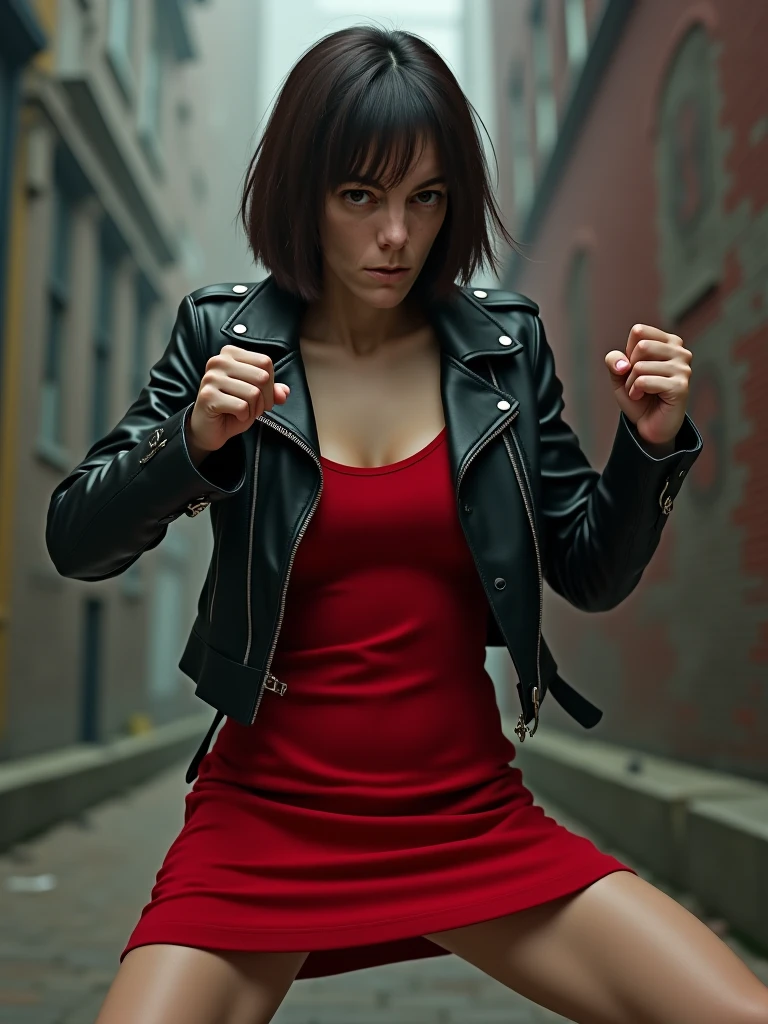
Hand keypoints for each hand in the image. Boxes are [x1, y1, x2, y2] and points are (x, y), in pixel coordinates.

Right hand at [186, 345, 290, 453]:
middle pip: (262, 376)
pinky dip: (244, 416)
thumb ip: (272, 390)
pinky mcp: (208, 396)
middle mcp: (219, 361)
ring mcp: (211, 378)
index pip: (265, 362)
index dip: (271, 384)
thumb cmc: (232, 408)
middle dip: (265, 398)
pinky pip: (242, 406)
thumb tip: (284, 392)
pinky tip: (234, 416)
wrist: (208, 428)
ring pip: (253, 393)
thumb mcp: (256, 396)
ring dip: (254, 409)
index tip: (263, 397)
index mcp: (230, 353)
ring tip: (243, 412)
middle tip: (255, 407)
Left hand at [605, 325, 691, 445]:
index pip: (639, 331)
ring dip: (631, 383)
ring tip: (640, 392)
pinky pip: (644, 381)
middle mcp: (680, 351)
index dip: (628, 352)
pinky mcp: (680, 386)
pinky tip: (643, 397)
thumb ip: (614, 360)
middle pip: (641, 346)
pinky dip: (636, 391)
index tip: (634, 368)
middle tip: (636, 383)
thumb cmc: (637, 396)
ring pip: (640, 366)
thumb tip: (624, 364)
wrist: (648, 425)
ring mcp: (683, 369)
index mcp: (668, 342)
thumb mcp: (619, 374)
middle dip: (630, 369)